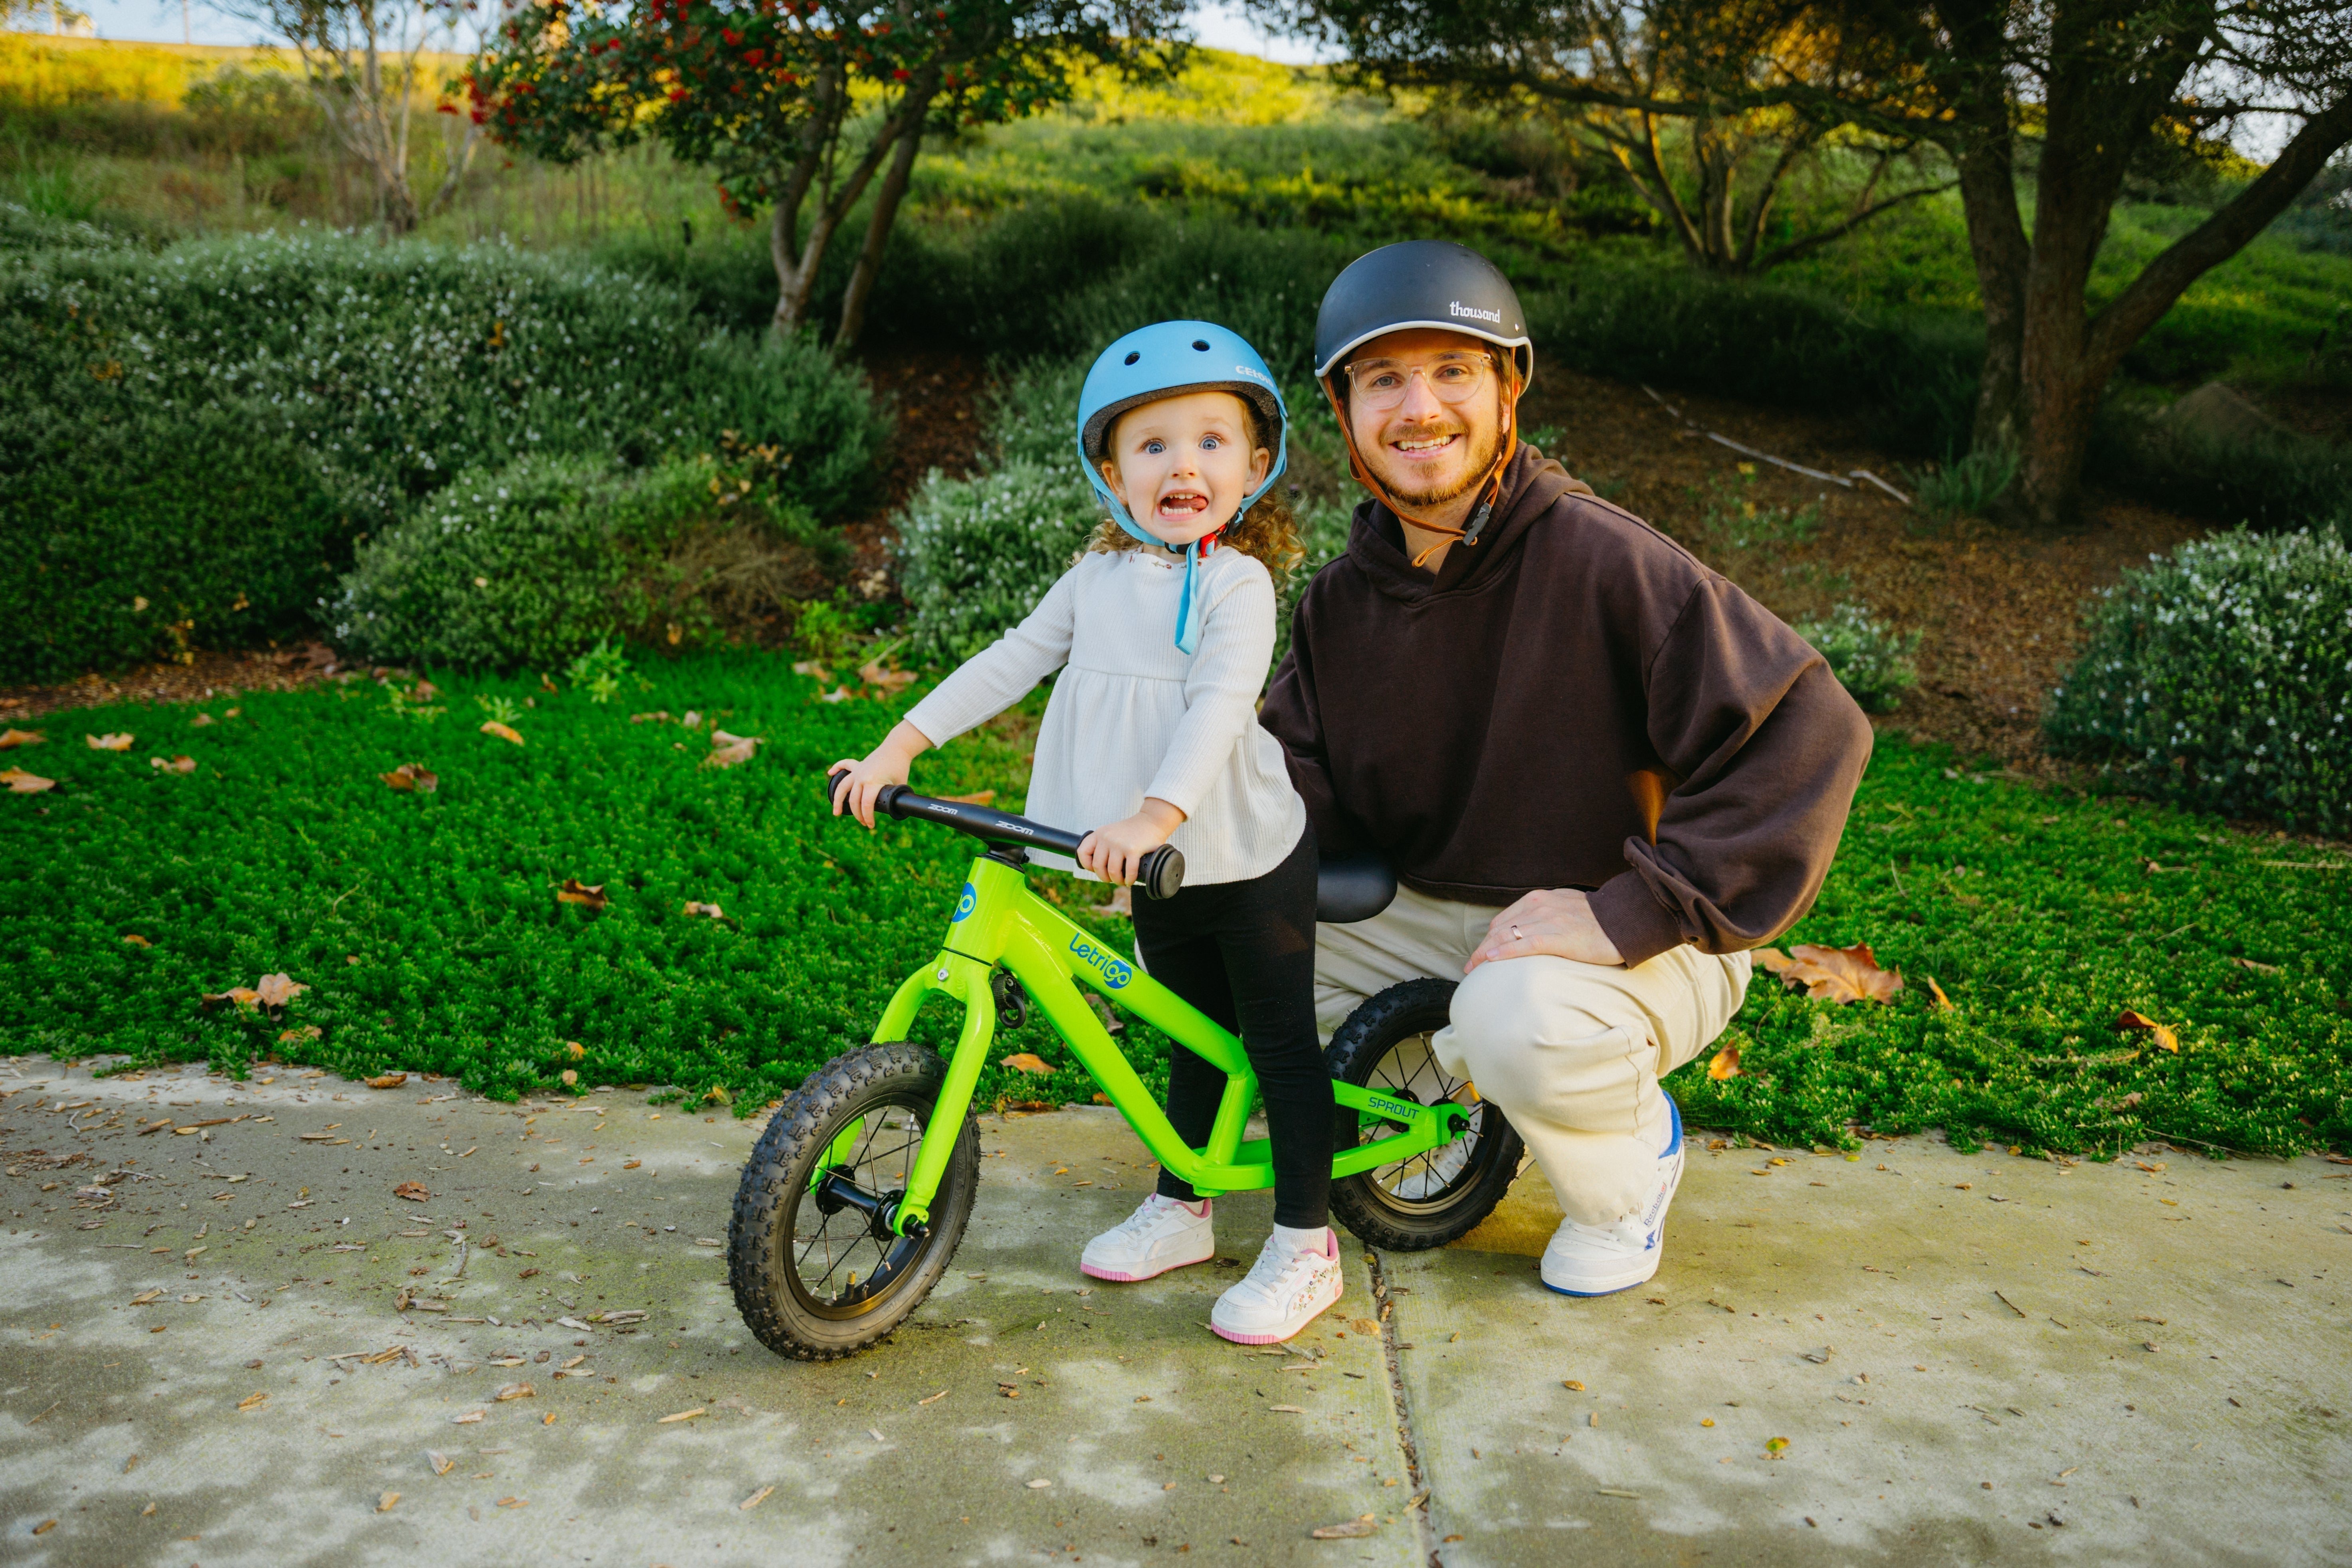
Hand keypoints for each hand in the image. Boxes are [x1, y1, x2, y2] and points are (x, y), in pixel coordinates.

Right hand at [826, 720, 932, 829]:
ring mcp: (858, 770)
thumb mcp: (899, 785)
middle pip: (854, 800)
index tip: (870, 825)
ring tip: (836, 813)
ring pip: (842, 787)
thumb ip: (893, 798)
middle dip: (858, 815)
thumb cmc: (900, 767)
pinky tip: (830, 773)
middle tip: (863, 823)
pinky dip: (837, 767)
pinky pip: (844, 765)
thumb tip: (893, 811)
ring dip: (838, 801)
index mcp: (872, 782)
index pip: (866, 805)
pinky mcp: (858, 764)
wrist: (898, 747)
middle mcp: (861, 777)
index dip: (868, 817)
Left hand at [1077, 798, 1185, 885]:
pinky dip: (1129, 880)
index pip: (1083, 852)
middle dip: (1105, 877)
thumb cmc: (1132, 831)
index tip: (1096, 869)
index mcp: (1099, 833)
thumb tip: (1097, 867)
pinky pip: (1128, 871)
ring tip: (1122, 881)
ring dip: (1117, 881)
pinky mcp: (1133, 850)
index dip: (1087, 865)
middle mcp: (1107, 838)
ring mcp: (1120, 844)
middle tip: (1112, 879)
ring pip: (1112, 871)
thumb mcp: (1111, 831)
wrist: (1152, 820)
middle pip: (1098, 866)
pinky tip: (1131, 880)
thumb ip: (1103, 844)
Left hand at [1466, 888, 1624, 971]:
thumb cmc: (1596, 918)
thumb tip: (1527, 930)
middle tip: (1471, 966)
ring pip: (1507, 937)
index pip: (1504, 920)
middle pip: (1500, 929)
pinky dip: (1505, 953)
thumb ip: (1544, 915)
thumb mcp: (1564, 907)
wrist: (1623, 920)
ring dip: (1486, 953)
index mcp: (1539, 899)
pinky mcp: (1558, 937)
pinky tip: (1491, 961)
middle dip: (1483, 948)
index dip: (1488, 938)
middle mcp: (1540, 906)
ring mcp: (1548, 921)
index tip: (1480, 953)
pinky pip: (1524, 945)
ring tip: (1474, 969)